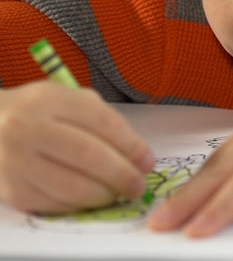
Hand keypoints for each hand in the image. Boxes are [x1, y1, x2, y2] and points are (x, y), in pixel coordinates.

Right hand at [0, 81, 155, 212]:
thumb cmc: (40, 114)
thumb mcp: (69, 101)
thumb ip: (104, 120)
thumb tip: (139, 156)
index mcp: (49, 99)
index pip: (102, 122)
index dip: (132, 146)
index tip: (148, 162)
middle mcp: (27, 128)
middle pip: (88, 156)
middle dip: (122, 174)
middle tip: (138, 185)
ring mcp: (14, 161)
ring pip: (71, 186)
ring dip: (104, 195)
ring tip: (118, 194)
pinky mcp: (9, 190)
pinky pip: (53, 204)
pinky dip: (80, 205)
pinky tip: (91, 199)